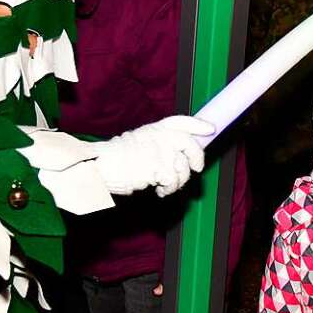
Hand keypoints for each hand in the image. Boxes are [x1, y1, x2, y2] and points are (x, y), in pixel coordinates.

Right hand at [93, 115, 212, 196]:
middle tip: (197, 168)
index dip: (197, 124)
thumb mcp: (138, 143)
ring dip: (178, 181)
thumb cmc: (117, 160)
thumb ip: (159, 144)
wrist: (102, 167)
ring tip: (165, 186)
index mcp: (153, 129)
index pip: (180, 121)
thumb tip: (181, 155)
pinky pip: (174, 181)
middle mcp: (159, 136)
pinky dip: (169, 190)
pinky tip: (159, 191)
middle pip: (189, 144)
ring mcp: (160, 151)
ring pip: (183, 168)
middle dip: (197, 157)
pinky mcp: (159, 167)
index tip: (211, 129)